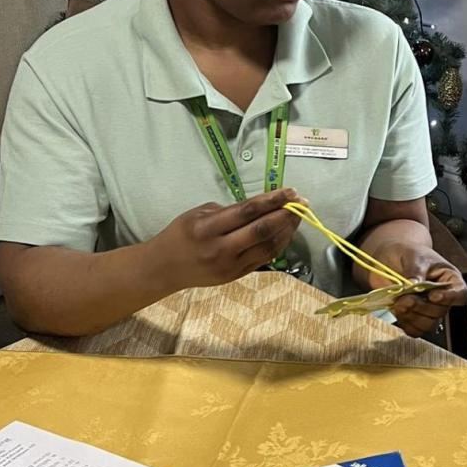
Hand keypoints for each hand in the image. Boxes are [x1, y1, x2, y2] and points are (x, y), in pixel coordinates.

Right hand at [148, 188, 301, 290]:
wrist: (165, 268)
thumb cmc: (181, 234)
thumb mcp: (199, 213)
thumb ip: (231, 211)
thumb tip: (264, 205)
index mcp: (207, 228)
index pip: (248, 211)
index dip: (273, 200)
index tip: (290, 191)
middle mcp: (220, 249)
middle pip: (262, 230)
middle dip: (286, 214)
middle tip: (301, 202)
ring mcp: (230, 266)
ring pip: (268, 247)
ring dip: (287, 230)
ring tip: (298, 215)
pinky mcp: (237, 276)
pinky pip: (265, 258)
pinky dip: (279, 244)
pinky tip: (286, 232)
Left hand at [376, 243, 466, 337]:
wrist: (391, 256)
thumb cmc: (408, 252)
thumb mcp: (414, 256)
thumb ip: (415, 270)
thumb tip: (414, 284)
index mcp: (449, 279)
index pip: (460, 294)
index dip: (449, 298)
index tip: (433, 296)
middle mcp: (442, 296)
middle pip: (440, 312)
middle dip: (421, 307)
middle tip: (405, 298)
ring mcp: (428, 308)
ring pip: (428, 323)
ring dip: (412, 316)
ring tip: (399, 303)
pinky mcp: (414, 316)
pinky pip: (415, 329)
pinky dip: (406, 323)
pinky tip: (398, 311)